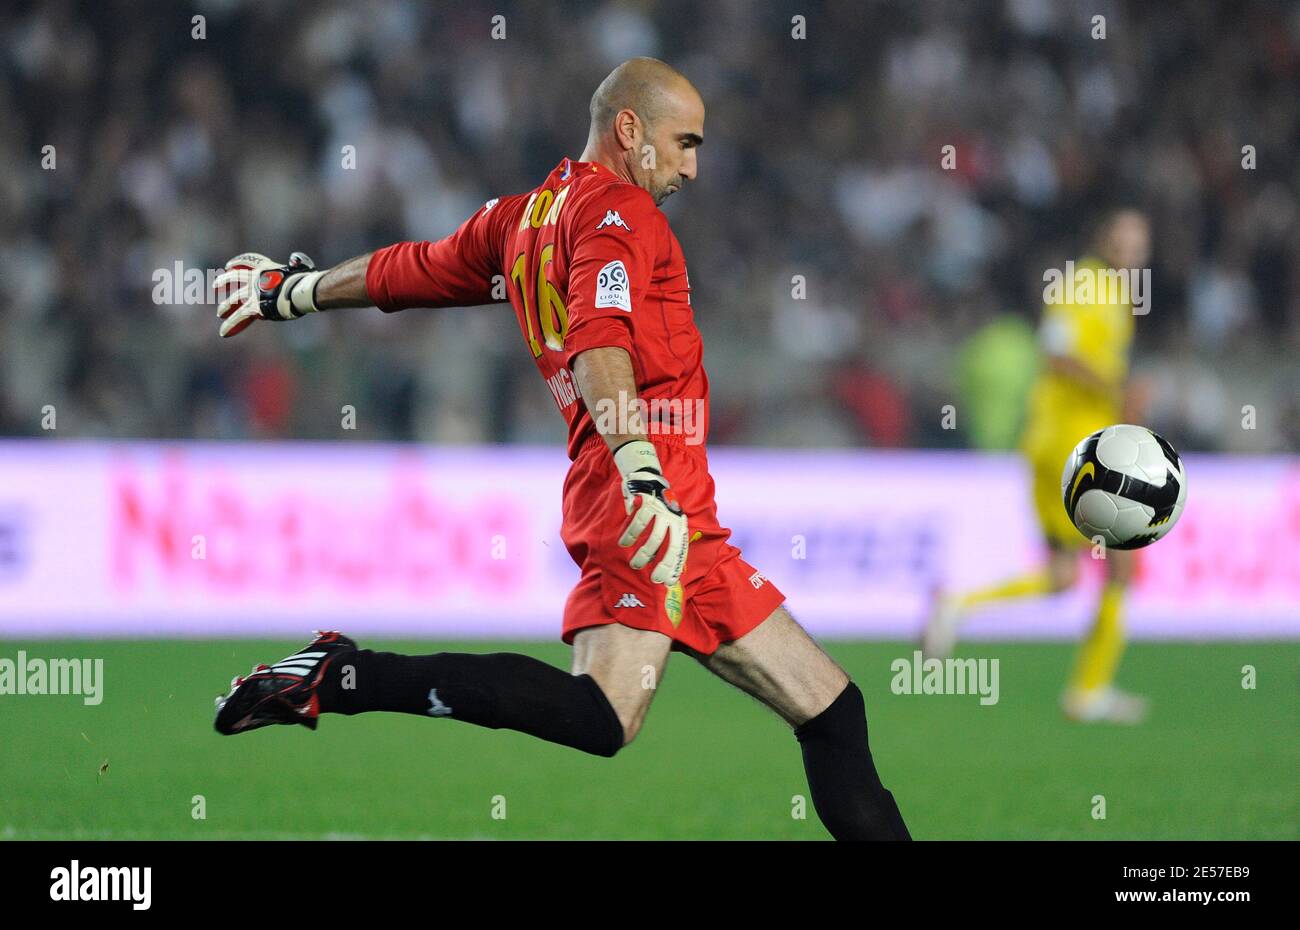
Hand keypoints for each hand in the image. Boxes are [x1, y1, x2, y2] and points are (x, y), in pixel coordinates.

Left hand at [215, 252, 322, 337]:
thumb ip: (296, 263)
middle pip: (234, 277)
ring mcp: (252, 293)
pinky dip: (230, 325)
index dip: (238, 262)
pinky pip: (239, 317)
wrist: (299, 291)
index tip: (229, 265)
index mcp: (266, 268)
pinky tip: (223, 332)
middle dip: (224, 281)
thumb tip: (295, 258)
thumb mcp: (299, 267)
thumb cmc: (303, 281)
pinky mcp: (253, 308)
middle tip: (216, 286)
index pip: (249, 261)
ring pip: (233, 300)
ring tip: (220, 313)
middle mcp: (255, 279)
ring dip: (226, 306)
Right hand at [613, 440, 687, 585]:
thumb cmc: (655, 507)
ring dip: (644, 554)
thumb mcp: (665, 521)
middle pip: (671, 545)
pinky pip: (639, 522)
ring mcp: (661, 509)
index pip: (680, 548)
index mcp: (679, 524)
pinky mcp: (648, 501)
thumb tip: (660, 566)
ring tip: (634, 564)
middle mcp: (673, 517)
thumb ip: (664, 539)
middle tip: (653, 579)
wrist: (647, 477)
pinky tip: (624, 543)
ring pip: (654, 536)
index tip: (667, 582)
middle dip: (663, 564)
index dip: (675, 566)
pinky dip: (631, 535)